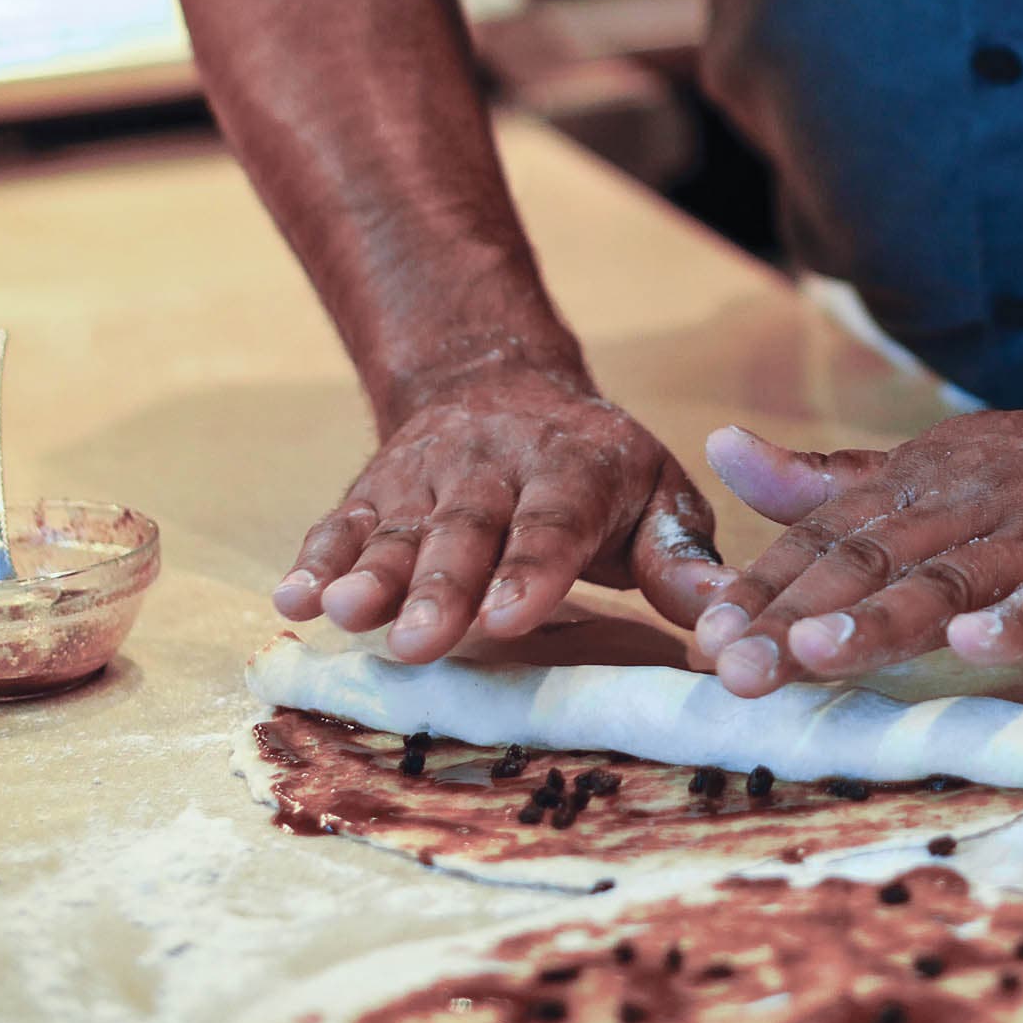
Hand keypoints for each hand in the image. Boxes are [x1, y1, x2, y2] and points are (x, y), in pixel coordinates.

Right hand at [273, 363, 725, 660]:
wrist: (497, 382)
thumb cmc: (596, 469)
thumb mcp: (656, 494)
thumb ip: (682, 557)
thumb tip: (727, 618)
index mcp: (574, 469)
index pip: (553, 521)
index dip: (529, 568)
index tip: (508, 617)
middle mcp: (494, 469)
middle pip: (464, 530)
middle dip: (439, 586)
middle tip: (419, 641)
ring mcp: (428, 479)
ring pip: (397, 528)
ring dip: (368, 572)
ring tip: (344, 613)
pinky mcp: (378, 489)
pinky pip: (344, 522)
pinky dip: (316, 557)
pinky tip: (294, 599)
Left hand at [694, 391, 1022, 696]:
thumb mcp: (929, 465)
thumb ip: (829, 478)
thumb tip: (726, 450)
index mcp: (915, 488)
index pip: (822, 539)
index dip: (762, 588)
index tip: (702, 635)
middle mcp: (962, 509)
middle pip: (866, 565)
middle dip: (794, 617)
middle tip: (732, 665)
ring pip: (947, 580)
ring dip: (882, 618)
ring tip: (821, 651)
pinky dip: (1021, 618)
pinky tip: (979, 643)